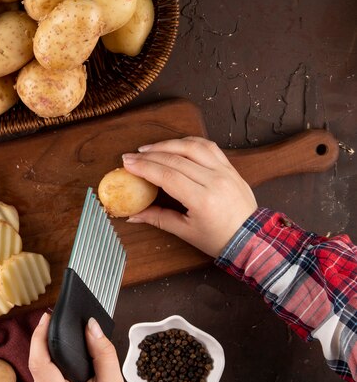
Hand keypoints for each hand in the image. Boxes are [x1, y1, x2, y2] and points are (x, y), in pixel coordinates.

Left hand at [28, 312, 132, 381]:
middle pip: (37, 363)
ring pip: (39, 368)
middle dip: (46, 340)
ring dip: (49, 351)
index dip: (39, 336)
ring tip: (64, 336)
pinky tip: (63, 354)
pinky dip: (52, 362)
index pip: (39, 363)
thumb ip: (102, 352)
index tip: (47, 318)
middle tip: (58, 321)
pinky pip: (43, 376)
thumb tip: (91, 325)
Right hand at [122, 136, 257, 257]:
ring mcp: (224, 171)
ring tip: (149, 149)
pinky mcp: (230, 167)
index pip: (167, 175)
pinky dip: (188, 142)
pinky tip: (174, 145)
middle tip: (131, 156)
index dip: (144, 167)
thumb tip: (133, 215)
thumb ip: (158, 218)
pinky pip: (208, 146)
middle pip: (175, 159)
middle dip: (149, 156)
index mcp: (202, 200)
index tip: (127, 163)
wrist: (252, 239)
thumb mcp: (185, 232)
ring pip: (192, 147)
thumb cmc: (219, 239)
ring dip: (167, 144)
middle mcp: (214, 181)